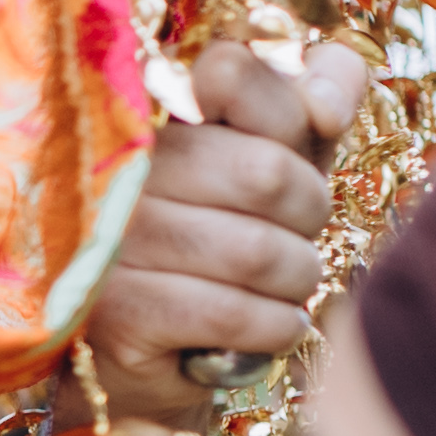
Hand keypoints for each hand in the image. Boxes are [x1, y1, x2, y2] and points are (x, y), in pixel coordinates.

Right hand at [83, 41, 363, 426]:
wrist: (154, 361)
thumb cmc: (223, 246)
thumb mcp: (272, 163)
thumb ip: (308, 108)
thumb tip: (329, 103)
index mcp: (146, 115)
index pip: (233, 74)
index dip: (293, 117)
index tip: (300, 154)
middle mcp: (113, 170)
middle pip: (264, 172)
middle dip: (308, 214)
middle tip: (298, 235)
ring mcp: (106, 243)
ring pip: (256, 251)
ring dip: (297, 279)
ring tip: (284, 288)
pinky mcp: (115, 315)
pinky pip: (234, 313)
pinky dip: (276, 327)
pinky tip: (272, 328)